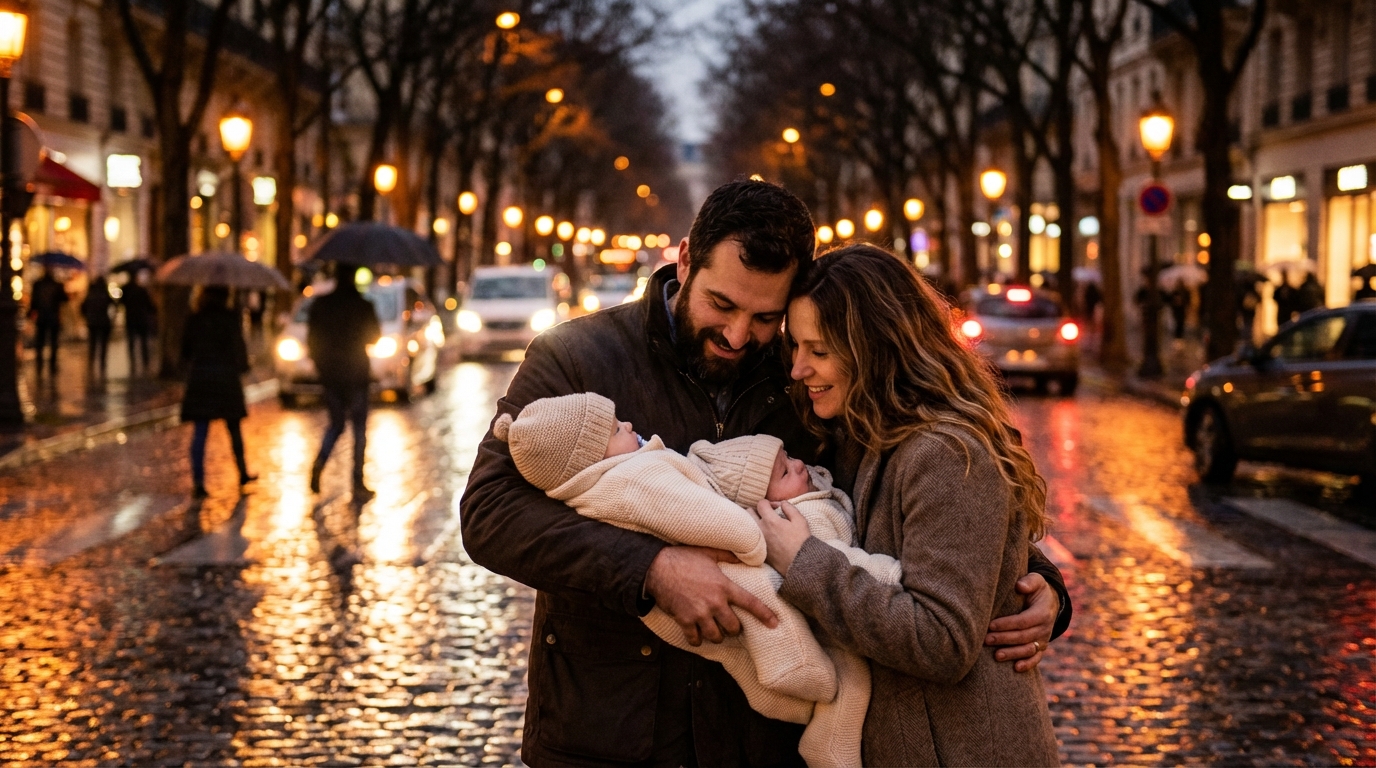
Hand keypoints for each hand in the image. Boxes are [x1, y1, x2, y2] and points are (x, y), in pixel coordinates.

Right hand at [644, 545, 777, 645]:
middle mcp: (714, 602)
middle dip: (734, 628)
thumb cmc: (682, 557)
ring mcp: (699, 613)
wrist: (657, 567)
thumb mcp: (708, 552)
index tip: (774, 623)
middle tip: (731, 625)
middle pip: (734, 627)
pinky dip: (697, 640)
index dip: (764, 614)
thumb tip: (744, 556)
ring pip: (716, 636)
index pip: (750, 603)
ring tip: (715, 631)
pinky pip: (694, 639)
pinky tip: (697, 637)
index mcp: (723, 586)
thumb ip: (728, 555)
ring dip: (717, 636)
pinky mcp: (684, 620)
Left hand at [751, 500, 810, 574]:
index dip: (768, 503)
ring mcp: (758, 540)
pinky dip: (755, 534)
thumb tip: (781, 503)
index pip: (761, 503)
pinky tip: (764, 536)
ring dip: (754, 521)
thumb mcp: (800, 521)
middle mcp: (760, 529)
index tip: (775, 508)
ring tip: (764, 524)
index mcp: (770, 521)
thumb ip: (789, 508)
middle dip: (756, 510)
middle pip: (748, 512)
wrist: (799, 563)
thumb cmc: (801, 541)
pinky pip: (751, 537)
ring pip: (748, 525)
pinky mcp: (758, 550)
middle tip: (766, 514)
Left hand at [984, 573, 1058, 671]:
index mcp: (1043, 612)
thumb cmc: (1036, 589)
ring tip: (996, 656)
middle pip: (1023, 636)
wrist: (1050, 602)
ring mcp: (1043, 639)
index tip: (990, 625)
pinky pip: (1036, 658)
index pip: (1023, 621)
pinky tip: (1016, 668)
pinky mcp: (1041, 647)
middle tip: (986, 640)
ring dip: (1012, 654)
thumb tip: (1020, 586)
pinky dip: (1028, 664)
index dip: (1007, 624)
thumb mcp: (1036, 580)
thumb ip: (1029, 581)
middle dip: (1004, 639)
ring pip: (1028, 649)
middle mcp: (1045, 628)